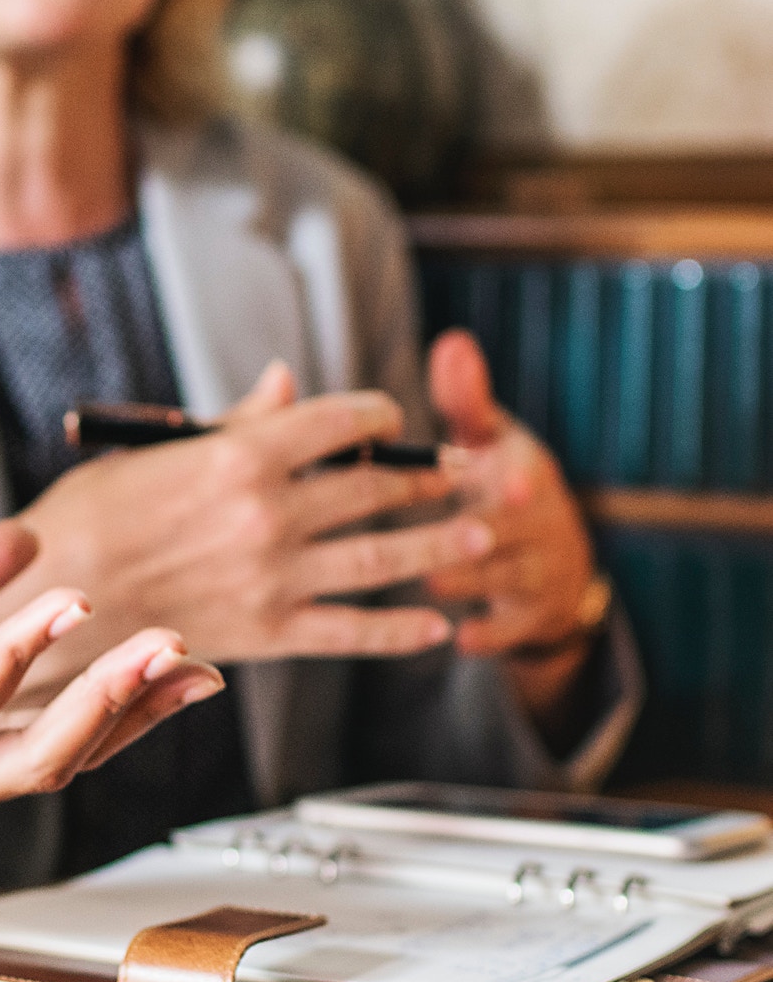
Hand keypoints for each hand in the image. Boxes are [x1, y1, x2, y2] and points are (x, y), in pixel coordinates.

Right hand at [0, 362, 484, 678]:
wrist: (47, 602)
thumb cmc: (82, 518)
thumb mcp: (150, 452)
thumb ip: (231, 422)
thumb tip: (285, 383)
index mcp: (238, 455)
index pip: (339, 422)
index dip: (378, 415)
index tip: (392, 419)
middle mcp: (270, 513)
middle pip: (374, 486)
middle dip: (425, 476)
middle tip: (462, 472)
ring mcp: (275, 576)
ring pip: (383, 557)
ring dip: (438, 544)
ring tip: (477, 535)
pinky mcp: (269, 633)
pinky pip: (353, 632)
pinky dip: (401, 631)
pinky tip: (434, 628)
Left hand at [423, 330, 600, 723]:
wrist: (554, 561)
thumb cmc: (503, 484)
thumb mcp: (495, 439)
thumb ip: (468, 399)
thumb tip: (452, 342)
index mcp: (524, 475)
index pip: (525, 474)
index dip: (516, 477)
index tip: (501, 477)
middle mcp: (538, 524)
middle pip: (512, 528)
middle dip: (480, 529)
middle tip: (441, 530)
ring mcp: (537, 572)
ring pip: (503, 577)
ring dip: (469, 580)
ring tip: (428, 579)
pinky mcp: (531, 616)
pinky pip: (512, 628)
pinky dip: (491, 633)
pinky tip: (462, 640)